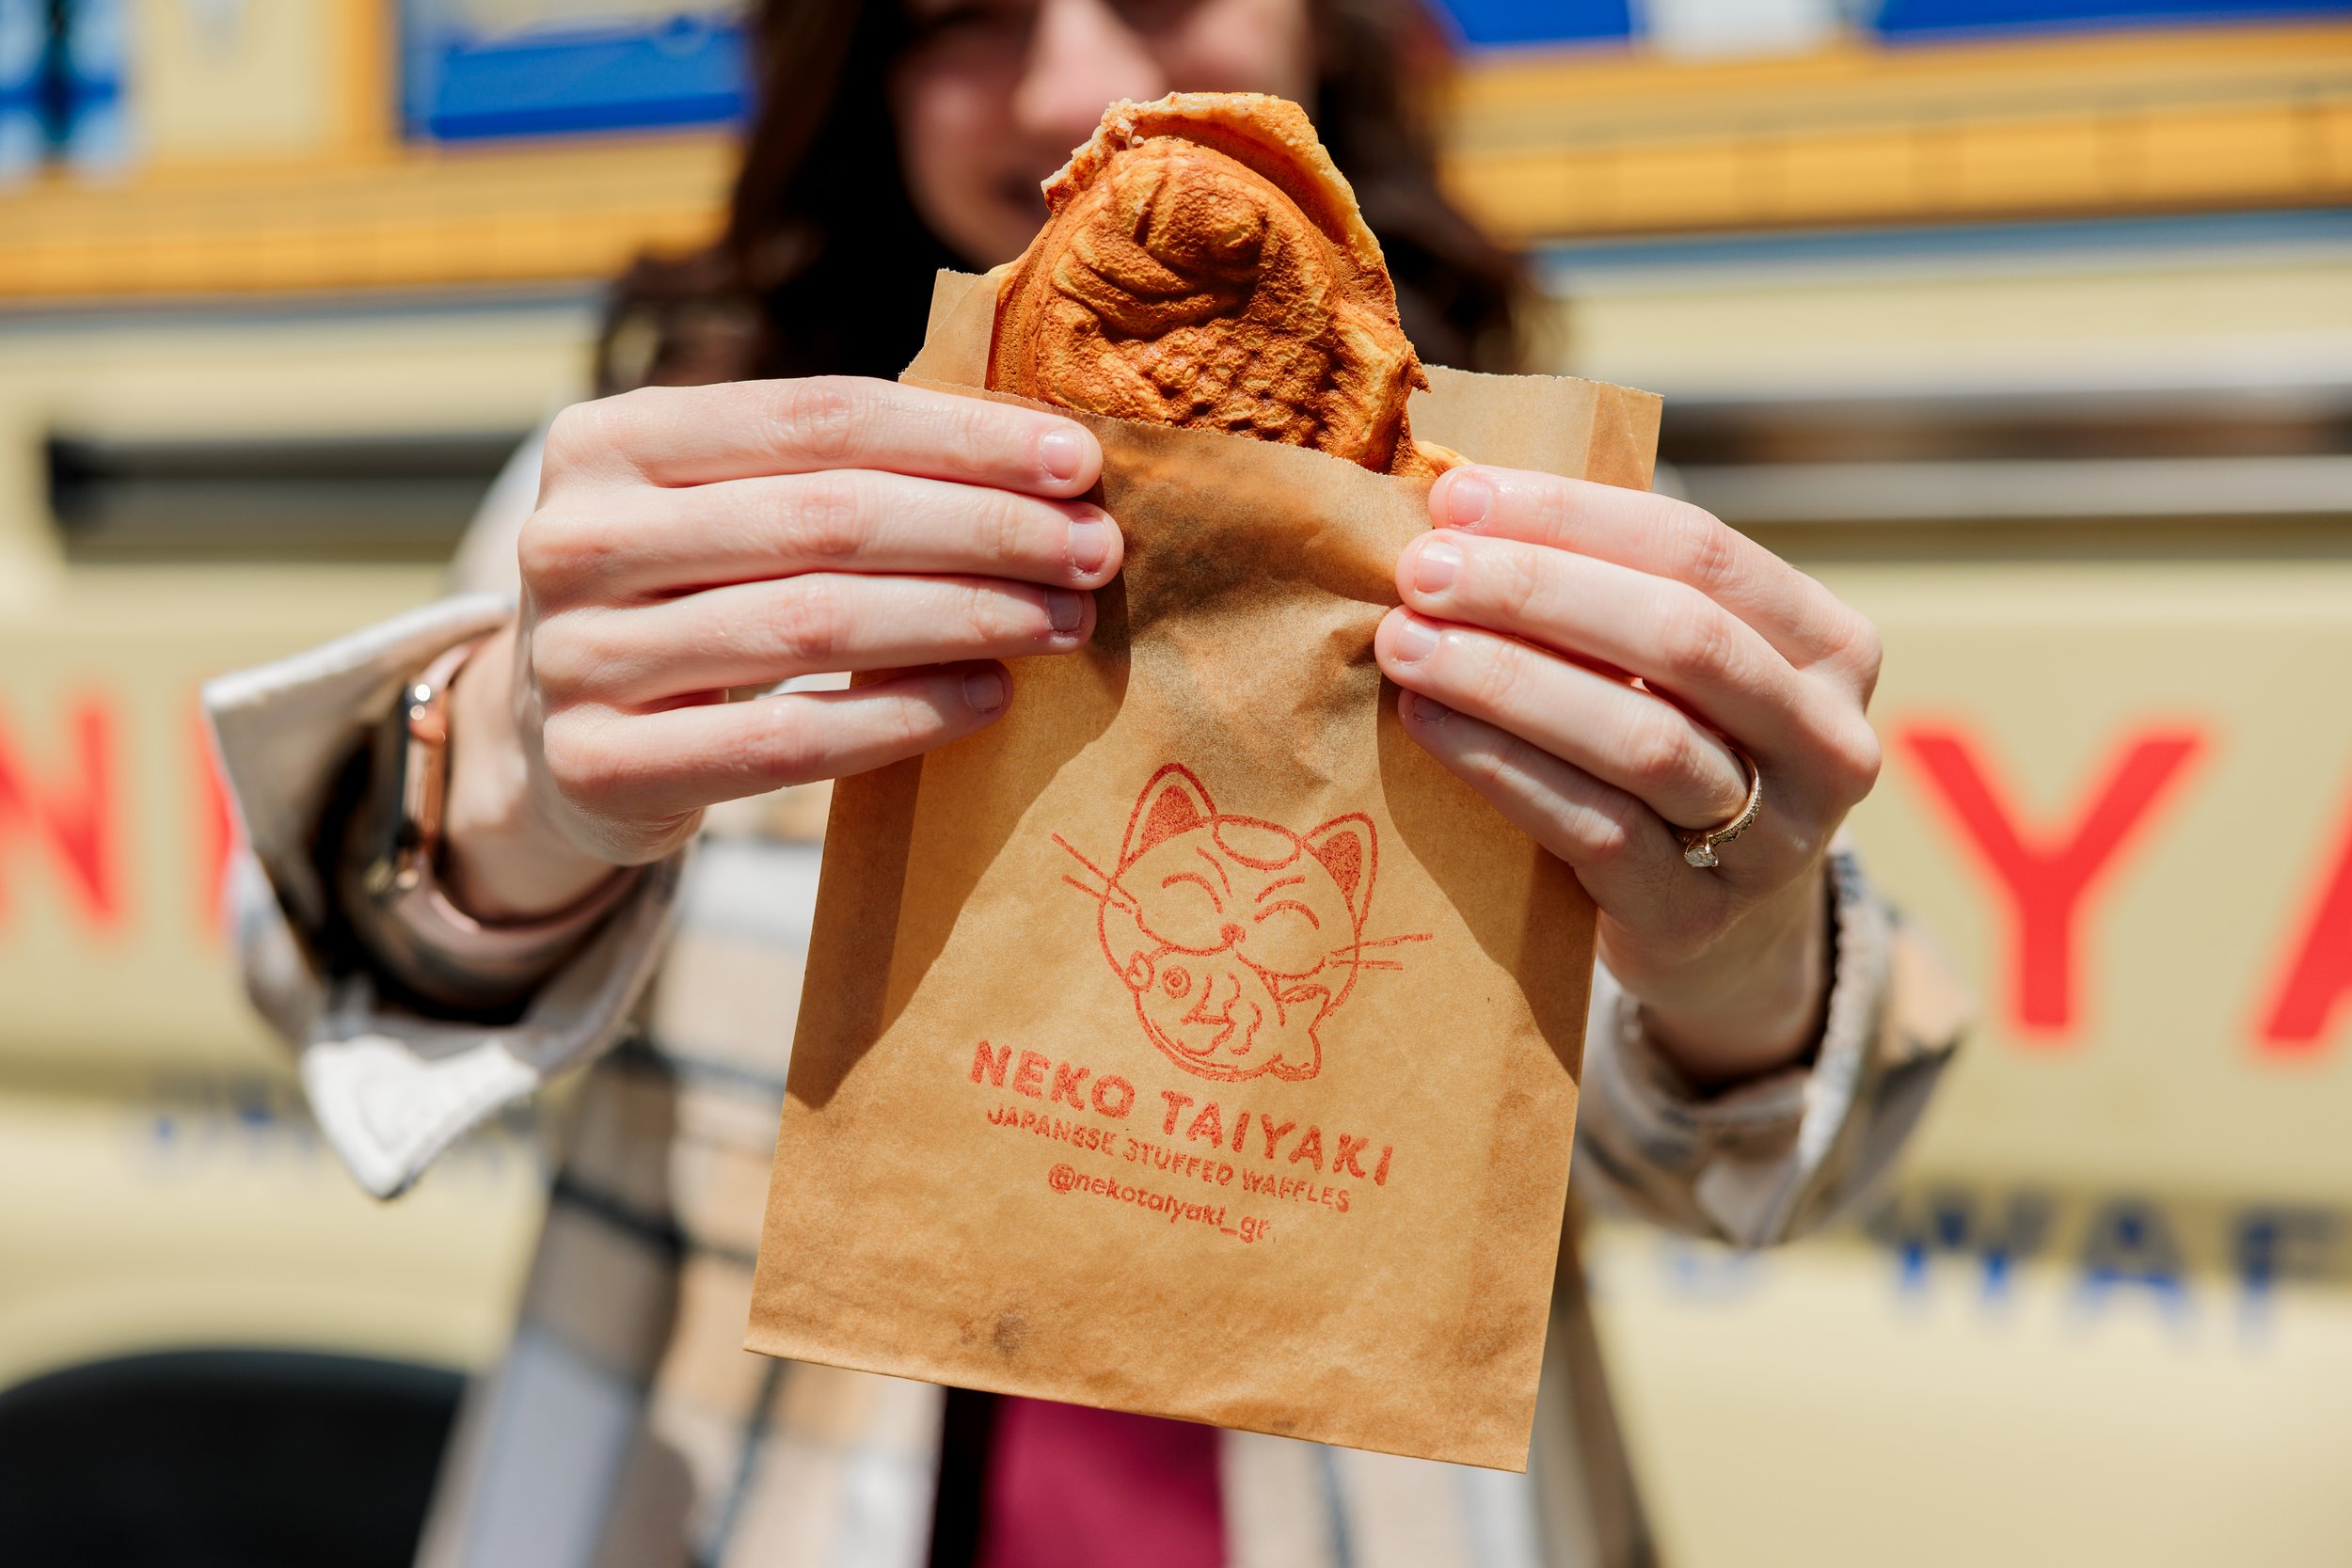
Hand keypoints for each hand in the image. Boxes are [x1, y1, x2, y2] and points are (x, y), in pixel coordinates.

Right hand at [443, 377, 1120, 917]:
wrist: (559, 744)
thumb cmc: (692, 599)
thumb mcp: (730, 509)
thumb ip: (840, 470)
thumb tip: (1043, 456)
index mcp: (610, 439)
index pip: (818, 418)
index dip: (960, 438)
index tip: (1078, 461)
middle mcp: (573, 538)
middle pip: (828, 520)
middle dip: (986, 531)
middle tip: (1098, 552)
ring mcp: (574, 657)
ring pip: (812, 626)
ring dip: (964, 618)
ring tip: (1064, 621)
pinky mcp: (598, 767)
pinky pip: (784, 742)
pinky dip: (903, 715)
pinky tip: (990, 696)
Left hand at [1373, 466, 1882, 1083]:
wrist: (1706, 924)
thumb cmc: (1669, 749)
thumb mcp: (1668, 666)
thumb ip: (1602, 587)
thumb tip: (1457, 502)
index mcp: (1829, 645)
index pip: (1698, 550)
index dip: (1572, 516)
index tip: (1457, 497)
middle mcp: (1827, 740)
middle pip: (1680, 637)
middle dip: (1535, 592)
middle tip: (1421, 572)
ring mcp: (1775, 841)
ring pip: (1641, 739)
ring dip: (1508, 680)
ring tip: (1406, 644)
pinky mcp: (1699, 919)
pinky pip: (1595, 830)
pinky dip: (1502, 769)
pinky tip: (1429, 723)